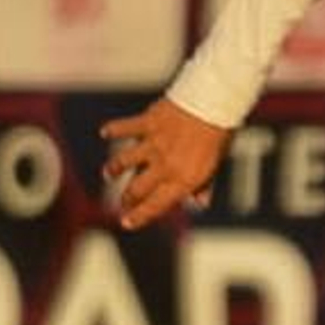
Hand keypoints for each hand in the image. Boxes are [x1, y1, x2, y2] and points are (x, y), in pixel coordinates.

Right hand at [101, 96, 230, 230]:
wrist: (214, 102)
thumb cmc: (219, 133)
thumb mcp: (216, 164)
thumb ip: (205, 185)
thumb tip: (200, 203)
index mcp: (183, 179)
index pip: (156, 205)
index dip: (139, 217)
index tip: (126, 223)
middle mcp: (165, 165)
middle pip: (136, 189)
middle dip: (127, 199)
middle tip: (124, 202)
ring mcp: (153, 144)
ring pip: (123, 162)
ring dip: (113, 169)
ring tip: (108, 174)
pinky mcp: (146, 123)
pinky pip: (124, 128)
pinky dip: (112, 130)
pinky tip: (105, 133)